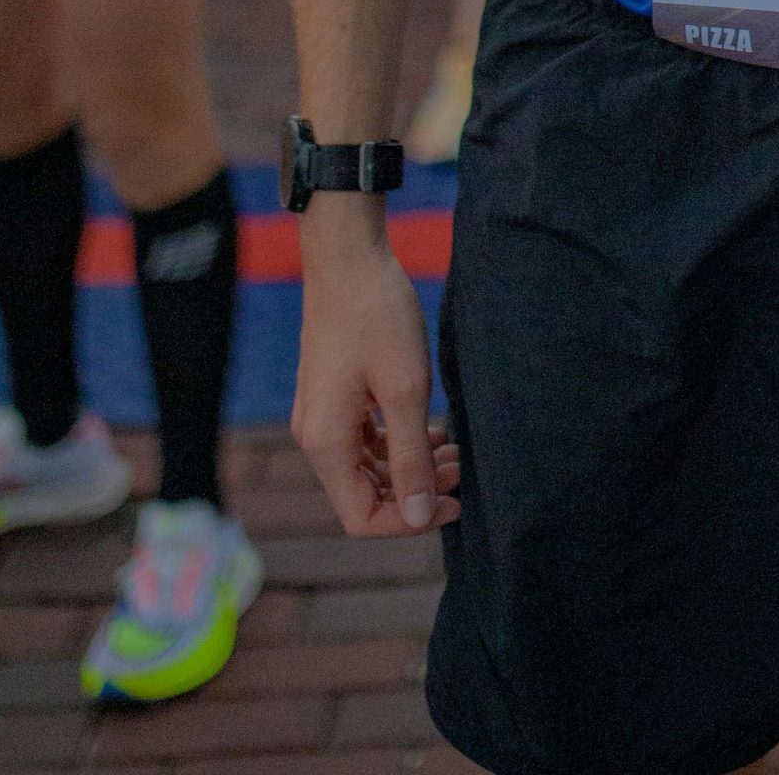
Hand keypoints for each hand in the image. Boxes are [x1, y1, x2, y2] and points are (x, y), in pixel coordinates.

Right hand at [294, 222, 460, 537]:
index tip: (455, 503)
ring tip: (455, 449)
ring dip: (410, 466)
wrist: (348, 257)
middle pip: (364, 495)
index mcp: (325, 443)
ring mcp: (321, 415)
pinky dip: (397, 443)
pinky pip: (364, 440)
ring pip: (367, 467)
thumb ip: (412, 458)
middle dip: (416, 491)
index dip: (410, 521)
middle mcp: (315, 436)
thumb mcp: (405, 390)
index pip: (362, 517)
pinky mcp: (332, 396)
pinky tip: (432, 428)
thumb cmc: (377, 316)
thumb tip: (422, 518)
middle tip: (462, 469)